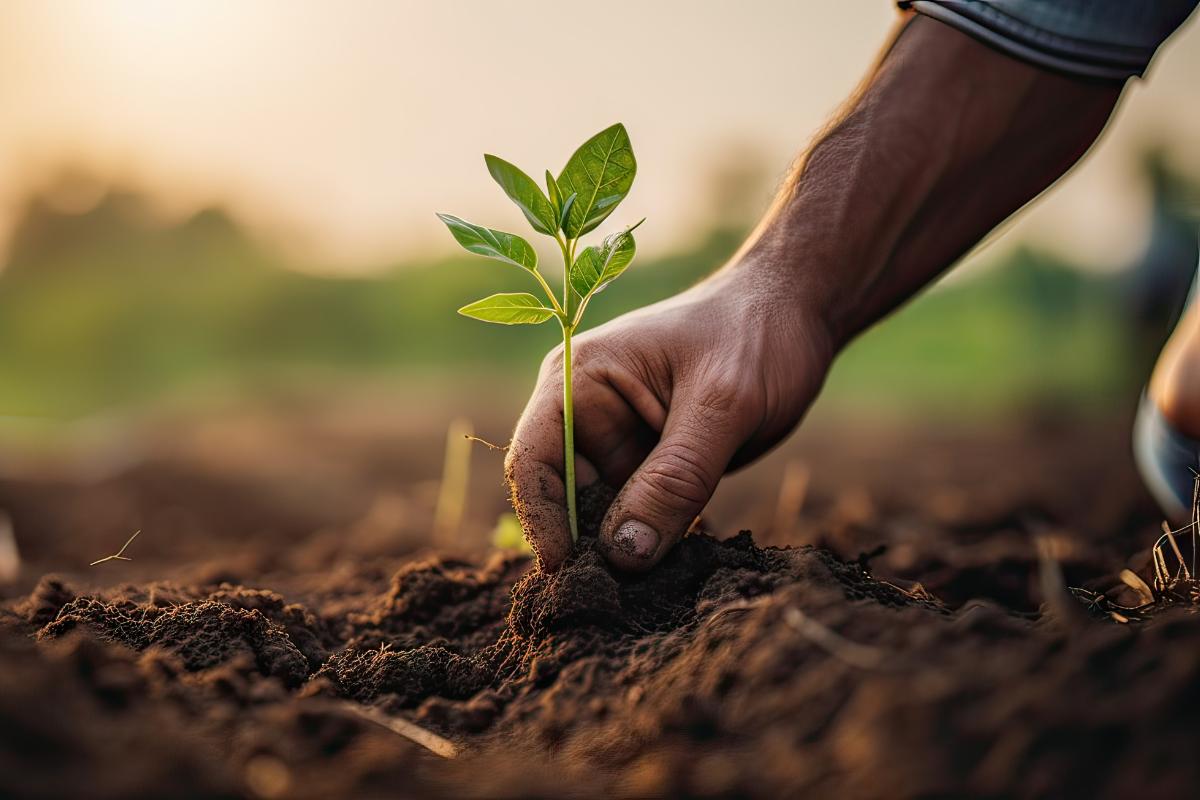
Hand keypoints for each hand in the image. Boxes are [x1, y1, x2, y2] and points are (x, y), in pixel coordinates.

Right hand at [504, 262, 833, 570]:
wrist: (797, 314)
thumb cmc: (755, 334)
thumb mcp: (722, 404)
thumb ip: (675, 477)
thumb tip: (624, 555)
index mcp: (579, 381)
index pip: (533, 461)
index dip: (542, 520)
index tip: (569, 574)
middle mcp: (587, 417)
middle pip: (563, 499)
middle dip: (586, 549)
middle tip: (616, 602)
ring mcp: (620, 445)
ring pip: (603, 518)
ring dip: (622, 554)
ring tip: (648, 595)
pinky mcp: (654, 469)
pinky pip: (640, 519)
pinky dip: (653, 546)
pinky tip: (673, 574)